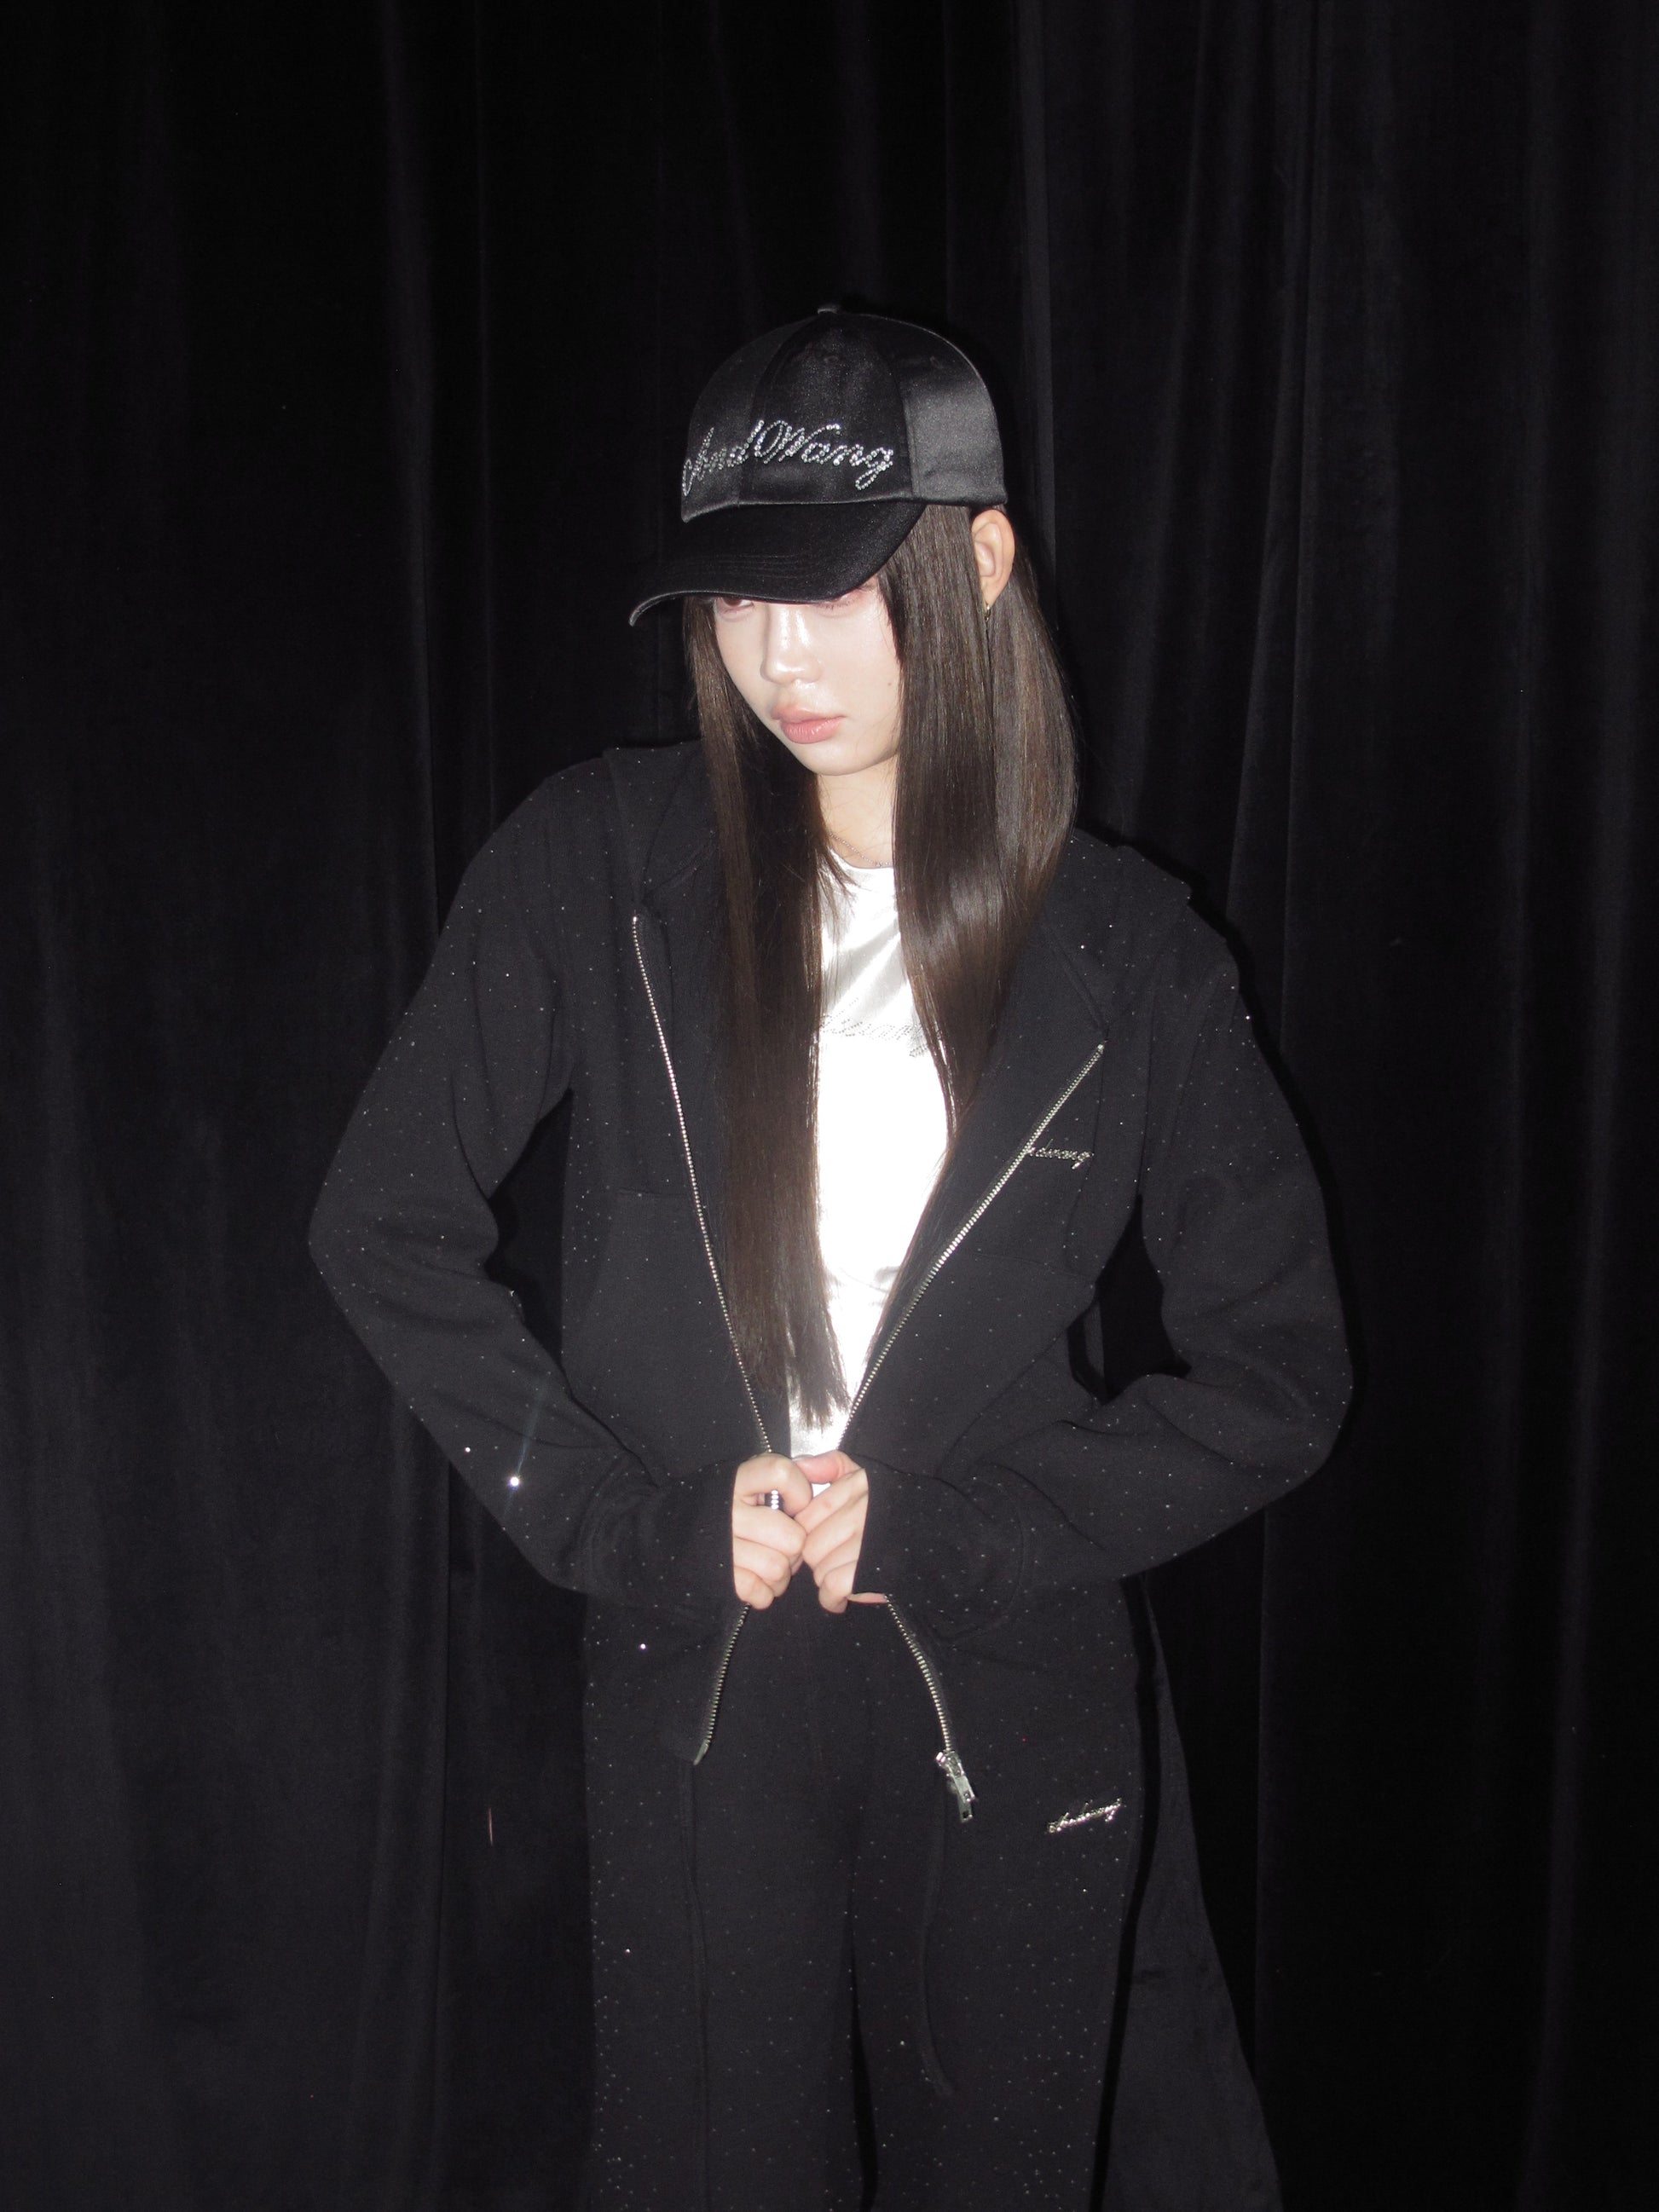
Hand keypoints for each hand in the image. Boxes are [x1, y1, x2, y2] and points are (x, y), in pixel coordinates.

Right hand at [730, 1453, 809, 1606]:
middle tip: (785, 1546)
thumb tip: (815, 1481)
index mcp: (737, 1480)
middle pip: (791, 1537)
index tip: (793, 1505)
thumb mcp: (749, 1482)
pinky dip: (764, 1592)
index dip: (799, 1493)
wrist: (676, 1536)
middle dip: (794, 1548)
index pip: (781, 1473)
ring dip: (781, 1574)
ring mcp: (721, 1545)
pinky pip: (760, 1592)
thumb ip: (784, 1477)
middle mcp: (726, 1509)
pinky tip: (757, 1580)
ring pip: (777, 1568)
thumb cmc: (728, 1508)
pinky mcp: (718, 1576)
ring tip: (772, 1565)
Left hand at [793, 1451, 885, 1613]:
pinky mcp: (871, 1572)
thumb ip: (832, 1465)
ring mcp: (867, 1543)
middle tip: (833, 1562)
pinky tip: (840, 1597)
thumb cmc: (895, 1512)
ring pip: (819, 1568)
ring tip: (843, 1576)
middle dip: (818, 1559)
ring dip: (827, 1578)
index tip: (821, 1541)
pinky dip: (832, 1598)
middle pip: (810, 1546)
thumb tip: (799, 1464)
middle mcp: (861, 1511)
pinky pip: (832, 1587)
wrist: (939, 1540)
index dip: (809, 1534)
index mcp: (857, 1487)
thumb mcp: (866, 1478)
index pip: (806, 1517)